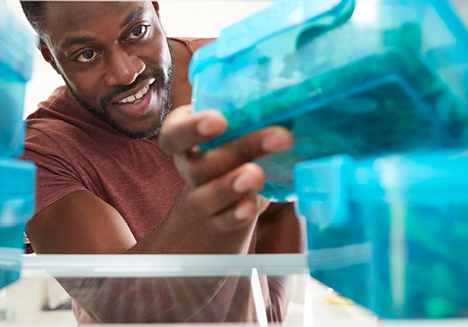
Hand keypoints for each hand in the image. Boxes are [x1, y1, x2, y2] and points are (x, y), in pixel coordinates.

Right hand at [158, 105, 292, 233]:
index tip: (220, 120)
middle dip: (240, 150)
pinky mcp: (216, 220)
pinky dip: (234, 215)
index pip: (174, 132)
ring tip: (258, 175)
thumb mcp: (242, 120)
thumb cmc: (238, 141)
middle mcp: (189, 166)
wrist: (231, 189)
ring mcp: (199, 196)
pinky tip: (250, 207)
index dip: (191, 128)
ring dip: (230, 186)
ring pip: (204, 196)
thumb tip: (292, 81)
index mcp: (186, 135)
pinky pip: (220, 221)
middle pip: (199, 164)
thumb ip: (255, 105)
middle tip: (280, 137)